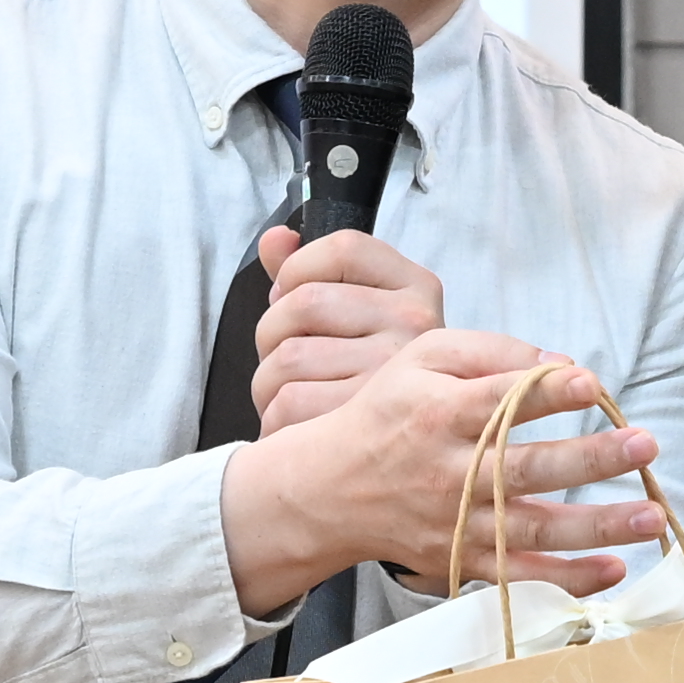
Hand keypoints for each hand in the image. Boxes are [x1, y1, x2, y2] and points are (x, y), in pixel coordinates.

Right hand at [218, 328, 668, 612]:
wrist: (326, 489)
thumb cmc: (387, 412)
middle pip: (526, 468)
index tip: (592, 383)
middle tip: (646, 444)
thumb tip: (560, 363)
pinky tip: (615, 570)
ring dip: (596, 526)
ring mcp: (456, 523)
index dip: (545, 393)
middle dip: (590, 459)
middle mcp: (449, 472)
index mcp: (438, 414)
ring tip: (652, 516)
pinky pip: (519, 577)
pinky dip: (567, 579)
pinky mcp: (460, 561)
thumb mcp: (420, 360)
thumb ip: (488, 350)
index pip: (497, 402)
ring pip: (533, 530)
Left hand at [248, 225, 445, 434]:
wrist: (416, 443)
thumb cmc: (372, 372)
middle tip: (285, 357)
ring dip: (267, 382)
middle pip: (305, 302)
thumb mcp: (355, 311)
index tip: (291, 296)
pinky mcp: (370, 423)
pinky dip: (273, 418)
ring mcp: (396, 374)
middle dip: (272, 332)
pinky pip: (290, 404)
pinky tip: (291, 425)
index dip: (297, 269)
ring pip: (290, 358)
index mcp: (415, 286)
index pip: (343, 248)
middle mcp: (416, 324)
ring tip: (287, 395)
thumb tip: (275, 239)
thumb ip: (309, 271)